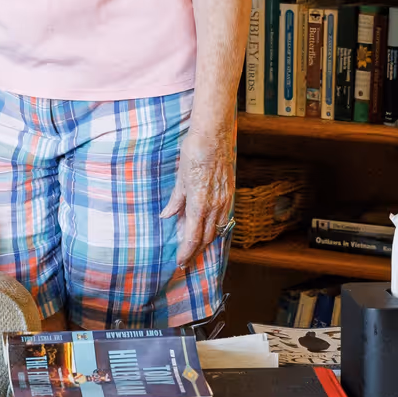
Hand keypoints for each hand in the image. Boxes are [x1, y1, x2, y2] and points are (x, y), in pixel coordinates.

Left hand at [159, 126, 235, 269]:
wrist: (214, 135)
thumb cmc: (194, 152)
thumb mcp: (180, 178)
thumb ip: (176, 200)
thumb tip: (168, 216)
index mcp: (199, 204)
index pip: (192, 237)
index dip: (186, 252)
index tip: (180, 262)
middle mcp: (214, 206)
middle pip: (206, 238)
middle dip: (195, 251)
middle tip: (186, 260)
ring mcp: (225, 200)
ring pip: (217, 229)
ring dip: (206, 241)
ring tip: (196, 248)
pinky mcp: (230, 192)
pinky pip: (224, 217)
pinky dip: (216, 227)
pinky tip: (210, 228)